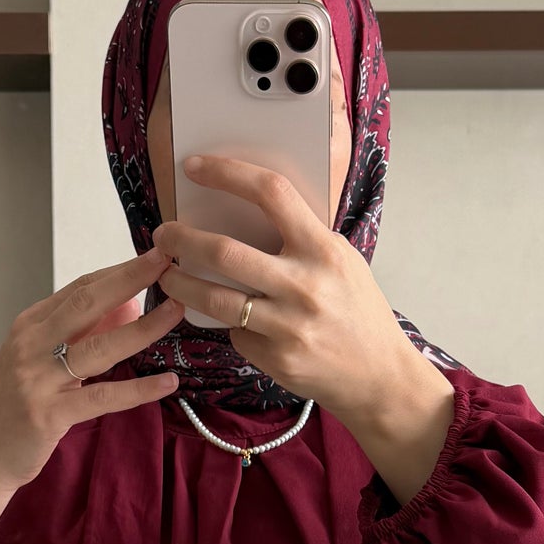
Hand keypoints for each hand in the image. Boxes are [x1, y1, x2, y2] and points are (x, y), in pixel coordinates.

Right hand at [0, 251, 183, 516]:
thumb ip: (79, 334)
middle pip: (88, 303)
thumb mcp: (39, 361)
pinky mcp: (49, 414)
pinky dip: (138, 389)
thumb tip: (129, 306)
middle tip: (168, 262)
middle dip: (131, 279)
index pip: (80, 288)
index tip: (154, 256)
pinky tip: (167, 382)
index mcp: (29, 326)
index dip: (119, 270)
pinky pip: (103, 397)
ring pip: (99, 346)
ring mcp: (38, 379)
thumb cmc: (11, 408)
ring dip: (143, 328)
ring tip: (176, 312)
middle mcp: (31, 345)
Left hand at [152, 156, 454, 499]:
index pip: (271, 193)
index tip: (194, 167)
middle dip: (181, 239)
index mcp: (323, 250)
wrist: (379, 376)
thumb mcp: (342, 261)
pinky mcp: (275, 358)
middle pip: (224, 252)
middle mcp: (305, 286)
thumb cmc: (358, 310)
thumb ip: (301, 238)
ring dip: (178, 283)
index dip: (227, 173)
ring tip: (166, 274)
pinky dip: (226, 322)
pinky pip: (234, 332)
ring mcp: (288, 326)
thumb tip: (243, 211)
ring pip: (213, 299)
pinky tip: (226, 318)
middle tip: (163, 234)